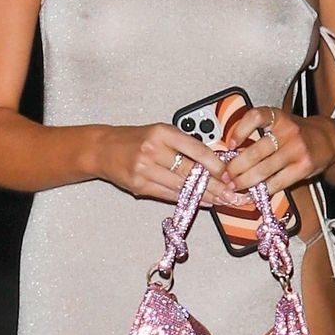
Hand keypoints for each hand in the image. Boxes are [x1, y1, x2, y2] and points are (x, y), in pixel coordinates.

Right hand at [94, 123, 240, 207]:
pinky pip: (168, 195)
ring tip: (221, 200)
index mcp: (162, 133)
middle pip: (190, 172)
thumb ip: (183, 145)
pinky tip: (201, 202)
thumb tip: (212, 163)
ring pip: (181, 187)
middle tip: (231, 194)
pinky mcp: (139, 186)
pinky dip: (187, 199)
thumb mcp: (160, 133)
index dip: (216, 165)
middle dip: (214, 185)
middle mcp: (153, 150)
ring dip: (204, 196)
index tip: (229, 174)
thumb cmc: (135, 140)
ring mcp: (144, 170)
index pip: (196, 150)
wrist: (103, 149)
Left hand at [222, 105, 334, 198]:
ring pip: (263, 170)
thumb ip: (259, 133)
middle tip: (226, 176)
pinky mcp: (303, 167)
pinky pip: (277, 182)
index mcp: (278, 117)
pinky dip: (262, 190)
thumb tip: (231, 153)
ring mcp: (296, 150)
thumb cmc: (297, 133)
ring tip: (234, 187)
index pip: (255, 117)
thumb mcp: (279, 123)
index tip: (231, 145)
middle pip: (255, 152)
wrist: (329, 139)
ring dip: (244, 182)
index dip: (239, 131)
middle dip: (235, 168)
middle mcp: (287, 131)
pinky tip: (253, 193)